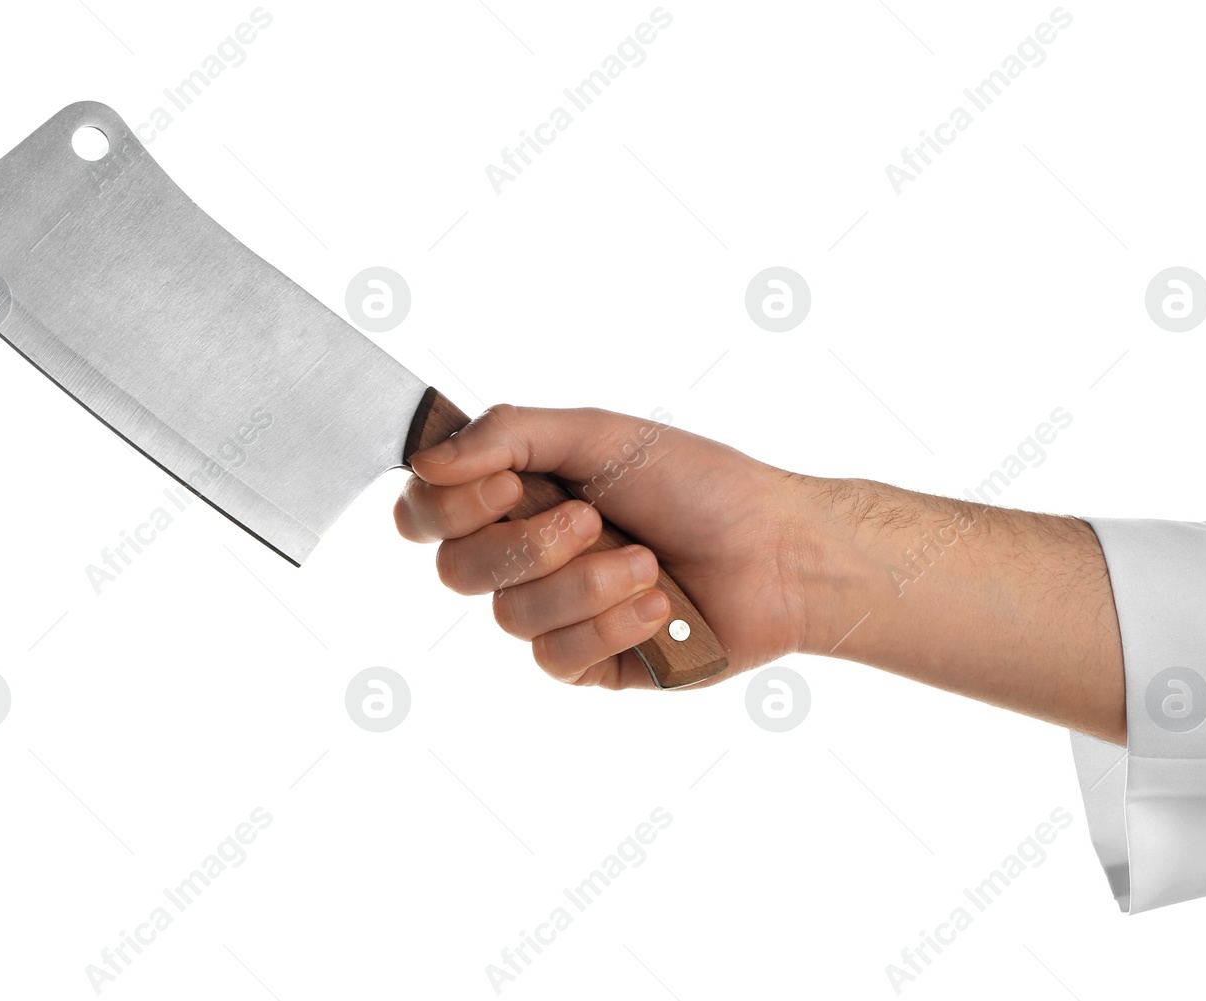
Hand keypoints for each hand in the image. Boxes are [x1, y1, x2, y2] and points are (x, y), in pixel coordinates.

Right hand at [395, 403, 1125, 740]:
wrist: (779, 553)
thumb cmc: (701, 486)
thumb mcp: (602, 436)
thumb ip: (511, 433)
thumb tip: (425, 457)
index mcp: (520, 495)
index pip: (428, 511)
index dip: (448, 505)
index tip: (509, 482)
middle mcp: (527, 555)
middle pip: (456, 569)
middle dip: (526, 545)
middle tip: (592, 519)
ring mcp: (557, 613)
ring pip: (510, 616)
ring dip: (586, 584)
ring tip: (649, 564)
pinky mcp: (591, 663)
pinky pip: (556, 659)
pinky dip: (611, 626)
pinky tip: (660, 609)